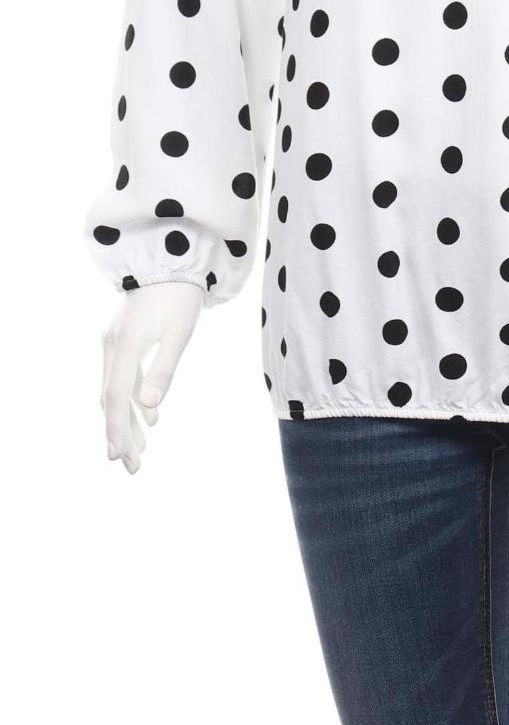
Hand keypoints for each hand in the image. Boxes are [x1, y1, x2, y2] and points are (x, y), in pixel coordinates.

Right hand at [100, 283, 202, 472]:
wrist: (170, 258)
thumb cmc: (180, 295)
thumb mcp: (180, 333)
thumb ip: (165, 368)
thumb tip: (150, 406)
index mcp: (127, 345)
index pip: (116, 397)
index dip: (116, 428)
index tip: (116, 457)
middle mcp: (113, 345)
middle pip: (112, 399)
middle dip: (121, 433)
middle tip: (131, 467)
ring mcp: (115, 341)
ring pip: (116, 389)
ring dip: (127, 420)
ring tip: (140, 450)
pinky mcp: (122, 338)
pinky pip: (123, 376)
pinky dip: (133, 398)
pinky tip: (150, 416)